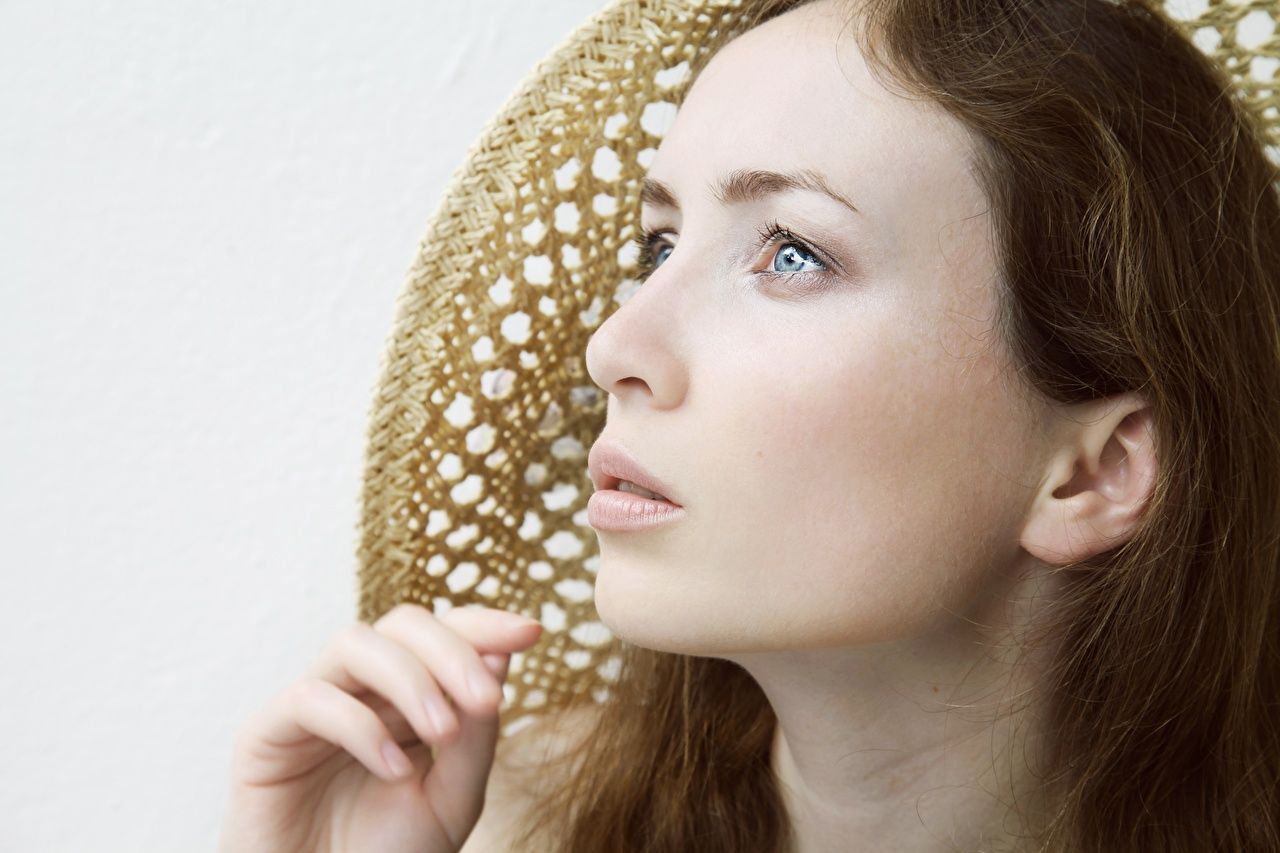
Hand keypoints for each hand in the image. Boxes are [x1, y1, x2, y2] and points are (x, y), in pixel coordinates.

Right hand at [219, 603, 542, 852]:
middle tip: (487, 699)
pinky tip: (393, 769)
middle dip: (453, 651)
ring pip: (354, 642)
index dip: (483, 624)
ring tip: (442, 732)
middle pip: (403, 624)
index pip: (443, 633)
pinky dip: (360, 725)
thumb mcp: (452, 798)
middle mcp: (359, 689)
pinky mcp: (265, 734)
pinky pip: (310, 698)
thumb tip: (501, 656)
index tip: (531, 631)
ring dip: (409, 679)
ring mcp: (312, 705)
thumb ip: (475, 734)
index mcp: (406, 695)